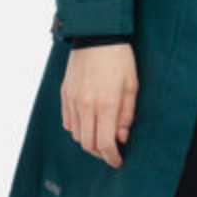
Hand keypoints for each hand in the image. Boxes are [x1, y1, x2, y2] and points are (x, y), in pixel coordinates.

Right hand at [61, 44, 138, 167]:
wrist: (96, 35)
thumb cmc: (119, 58)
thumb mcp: (132, 85)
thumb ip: (127, 114)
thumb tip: (122, 137)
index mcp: (106, 104)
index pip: (104, 143)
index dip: (111, 157)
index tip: (118, 160)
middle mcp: (86, 105)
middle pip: (88, 144)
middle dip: (100, 153)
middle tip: (111, 152)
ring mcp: (72, 100)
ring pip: (76, 135)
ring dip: (89, 141)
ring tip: (101, 137)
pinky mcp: (65, 93)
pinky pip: (68, 121)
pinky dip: (77, 128)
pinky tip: (87, 124)